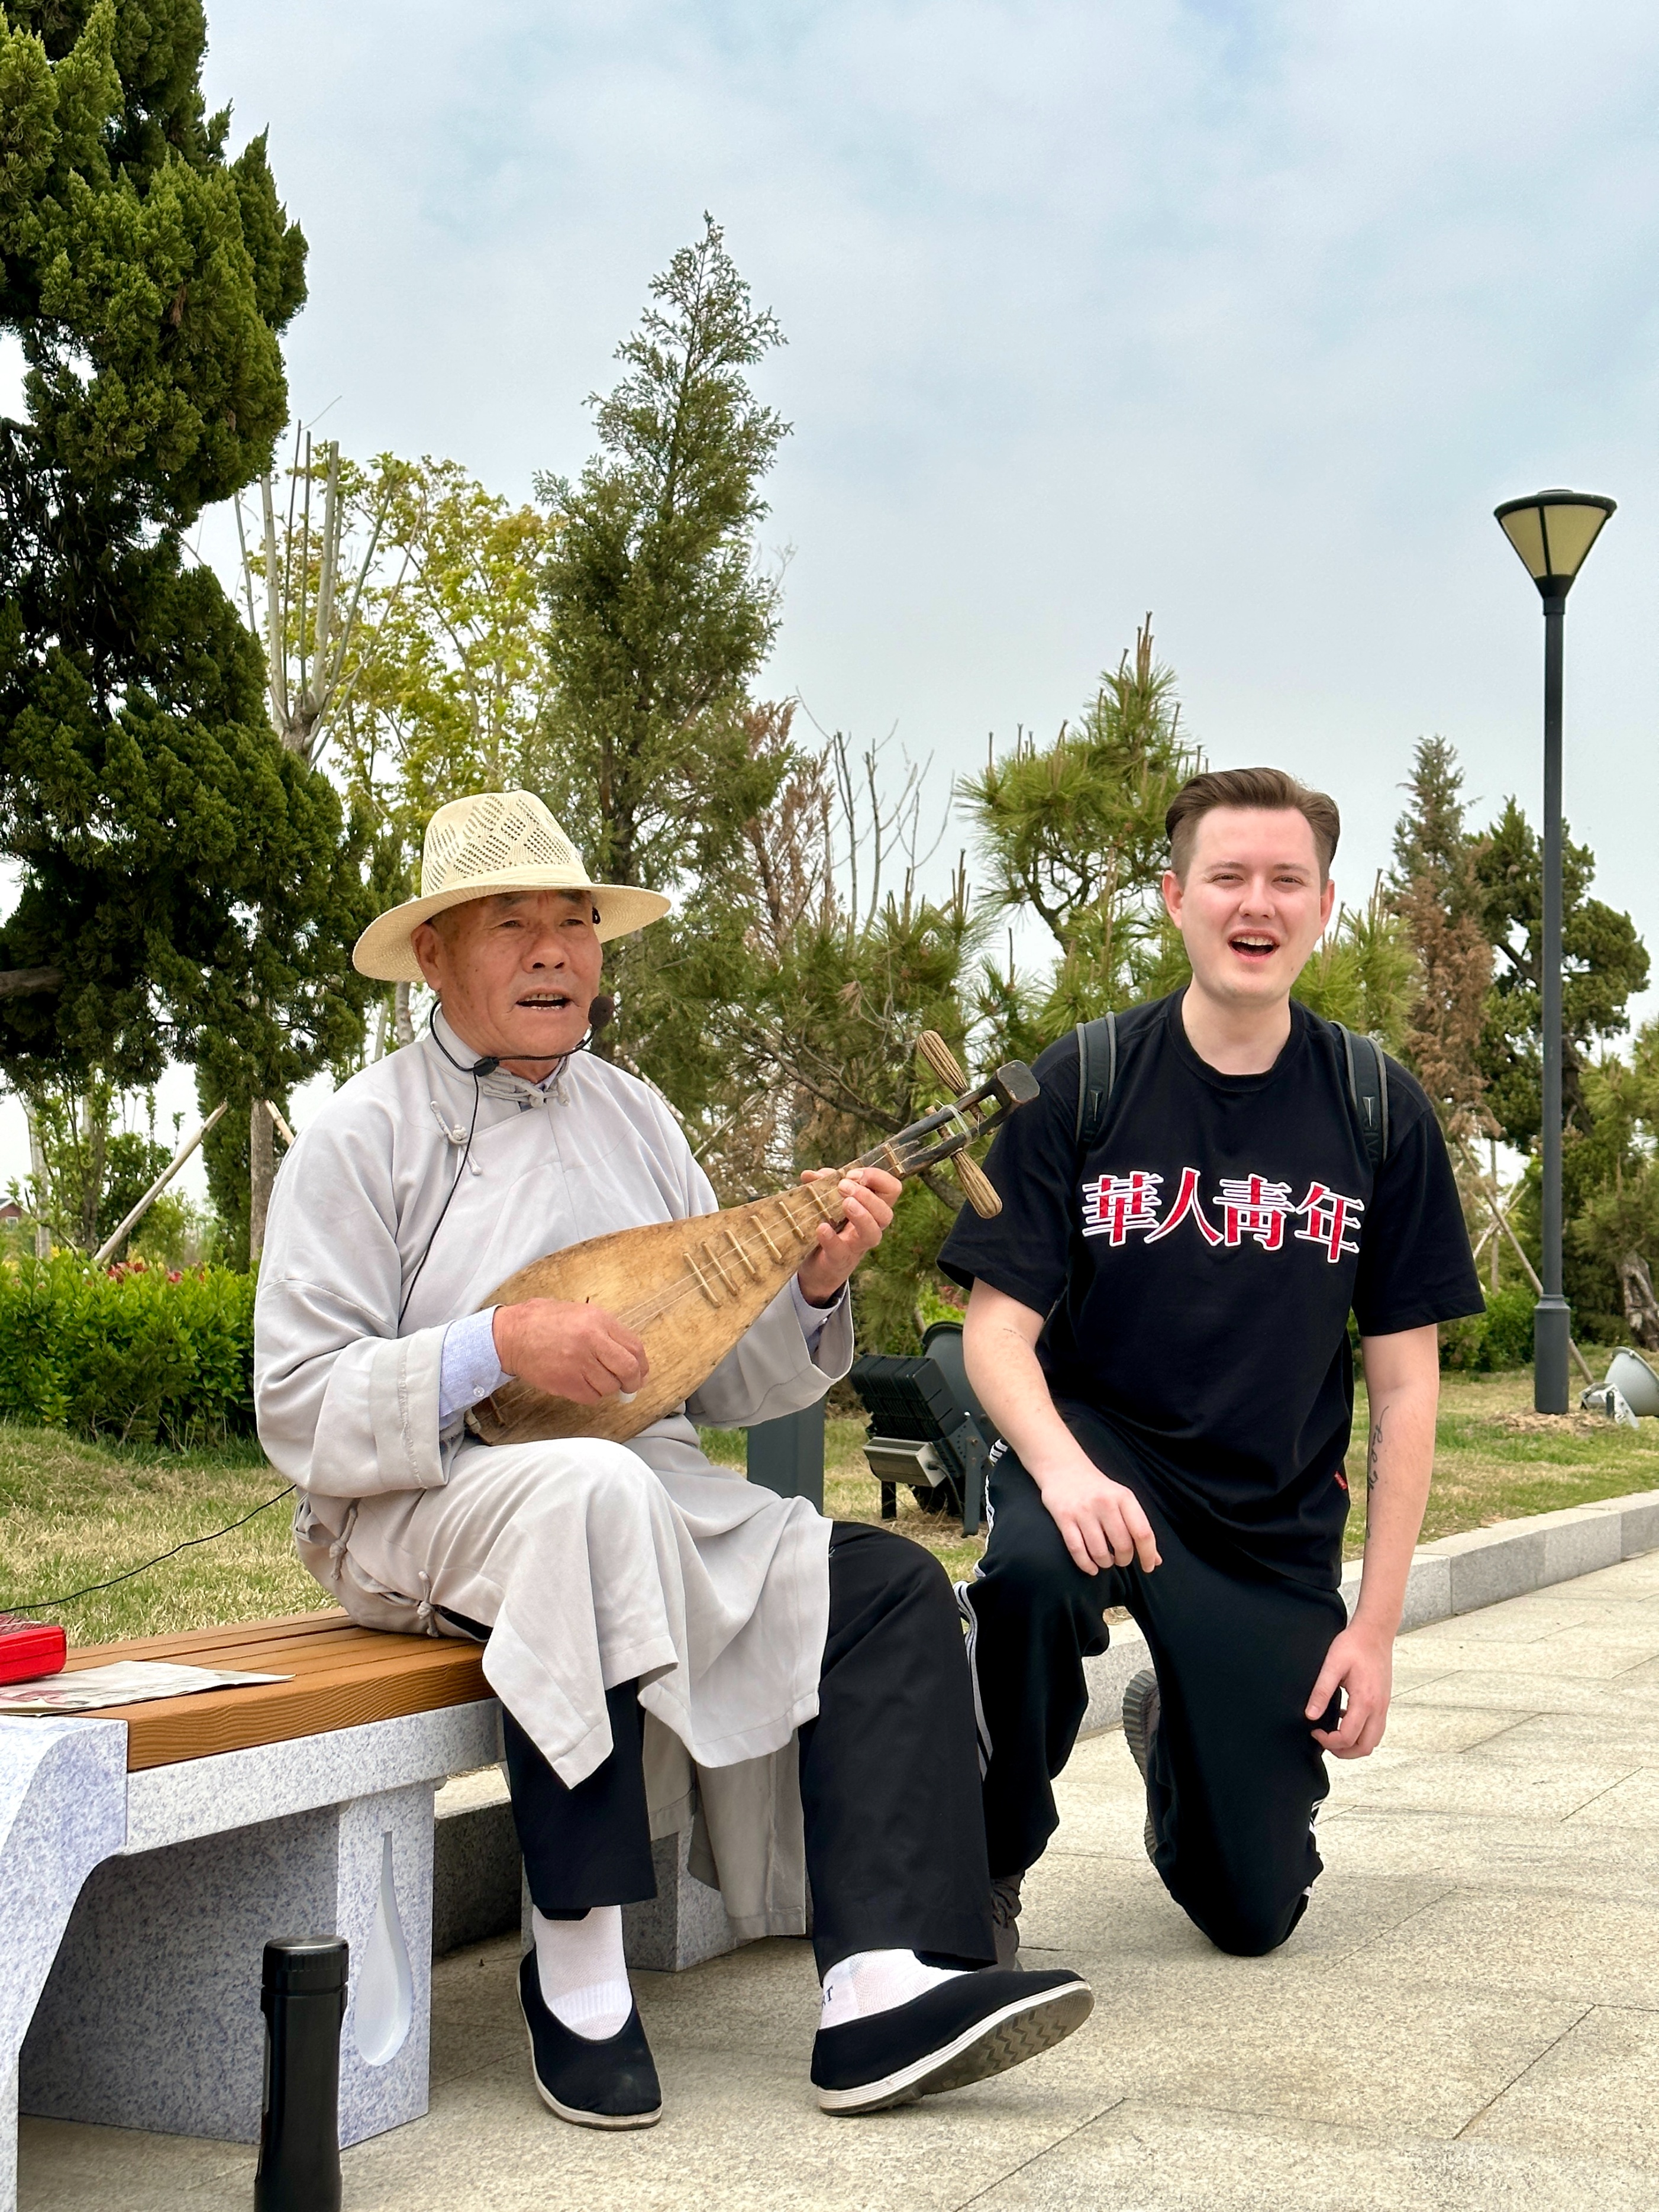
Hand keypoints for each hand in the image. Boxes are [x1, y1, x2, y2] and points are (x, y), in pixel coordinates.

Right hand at [491, 1298, 649, 1404]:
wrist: (513, 1334)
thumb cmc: (546, 1322)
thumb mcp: (582, 1314)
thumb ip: (608, 1333)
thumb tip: (632, 1357)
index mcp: (599, 1321)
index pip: (635, 1348)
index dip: (641, 1365)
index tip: (640, 1372)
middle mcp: (592, 1341)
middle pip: (629, 1370)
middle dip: (633, 1382)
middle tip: (629, 1386)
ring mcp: (578, 1363)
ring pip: (610, 1387)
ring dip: (606, 1387)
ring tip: (592, 1377)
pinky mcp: (566, 1382)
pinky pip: (591, 1397)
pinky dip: (590, 1394)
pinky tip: (579, 1382)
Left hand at [794, 1165, 900, 1305]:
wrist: (814, 1267)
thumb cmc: (828, 1228)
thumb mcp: (828, 1202)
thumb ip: (823, 1185)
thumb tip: (809, 1174)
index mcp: (871, 1209)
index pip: (892, 1190)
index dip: (877, 1177)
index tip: (852, 1174)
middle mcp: (869, 1228)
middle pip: (886, 1213)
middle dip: (866, 1195)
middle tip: (843, 1186)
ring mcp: (855, 1246)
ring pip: (873, 1233)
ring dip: (862, 1215)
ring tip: (845, 1203)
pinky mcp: (838, 1260)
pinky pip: (840, 1250)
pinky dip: (831, 1238)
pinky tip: (822, 1228)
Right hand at [1033, 1453, 1160, 1576]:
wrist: (1064, 1468)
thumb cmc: (1098, 1489)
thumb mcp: (1122, 1500)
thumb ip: (1139, 1528)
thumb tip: (1155, 1560)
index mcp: (1124, 1497)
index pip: (1143, 1532)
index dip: (1148, 1555)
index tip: (1148, 1567)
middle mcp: (1105, 1503)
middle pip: (1122, 1545)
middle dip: (1124, 1560)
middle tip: (1121, 1560)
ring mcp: (1083, 1510)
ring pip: (1099, 1551)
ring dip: (1105, 1563)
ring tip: (1106, 1560)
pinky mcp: (1064, 1517)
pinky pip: (1077, 1550)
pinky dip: (1086, 1564)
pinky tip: (1091, 1567)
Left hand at [1306, 1620, 1392, 1757]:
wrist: (1375, 1632)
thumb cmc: (1354, 1645)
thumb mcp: (1332, 1665)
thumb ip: (1321, 1691)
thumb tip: (1310, 1715)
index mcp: (1365, 1700)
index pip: (1348, 1737)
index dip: (1329, 1741)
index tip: (1315, 1731)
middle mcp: (1378, 1707)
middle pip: (1365, 1747)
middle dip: (1344, 1752)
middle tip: (1324, 1740)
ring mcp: (1384, 1706)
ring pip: (1373, 1740)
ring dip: (1354, 1744)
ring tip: (1333, 1732)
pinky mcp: (1384, 1701)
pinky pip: (1375, 1728)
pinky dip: (1361, 1732)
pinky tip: (1344, 1717)